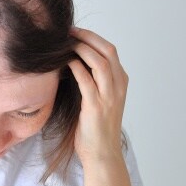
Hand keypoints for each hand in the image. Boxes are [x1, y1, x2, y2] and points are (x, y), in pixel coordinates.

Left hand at [67, 26, 128, 163]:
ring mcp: (109, 96)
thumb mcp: (100, 97)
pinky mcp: (96, 106)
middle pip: (108, 51)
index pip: (110, 50)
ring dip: (81, 49)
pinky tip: (65, 62)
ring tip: (65, 43)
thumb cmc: (95, 126)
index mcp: (121, 82)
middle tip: (68, 32)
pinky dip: (76, 67)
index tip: (74, 32)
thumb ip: (93, 79)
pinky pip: (86, 80)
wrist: (102, 154)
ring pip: (100, 62)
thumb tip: (73, 59)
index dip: (92, 37)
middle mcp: (119, 86)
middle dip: (88, 37)